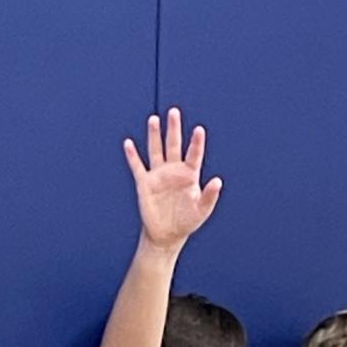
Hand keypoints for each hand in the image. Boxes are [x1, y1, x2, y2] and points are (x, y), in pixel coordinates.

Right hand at [123, 107, 222, 253]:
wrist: (167, 235)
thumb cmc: (186, 221)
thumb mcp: (201, 210)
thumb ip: (210, 196)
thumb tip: (218, 181)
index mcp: (189, 175)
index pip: (194, 154)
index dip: (196, 143)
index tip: (199, 130)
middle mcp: (174, 170)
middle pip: (173, 145)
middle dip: (173, 129)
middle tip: (174, 111)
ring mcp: (159, 175)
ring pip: (156, 150)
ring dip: (154, 135)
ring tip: (154, 119)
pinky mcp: (145, 183)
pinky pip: (137, 167)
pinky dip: (132, 156)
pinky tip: (128, 143)